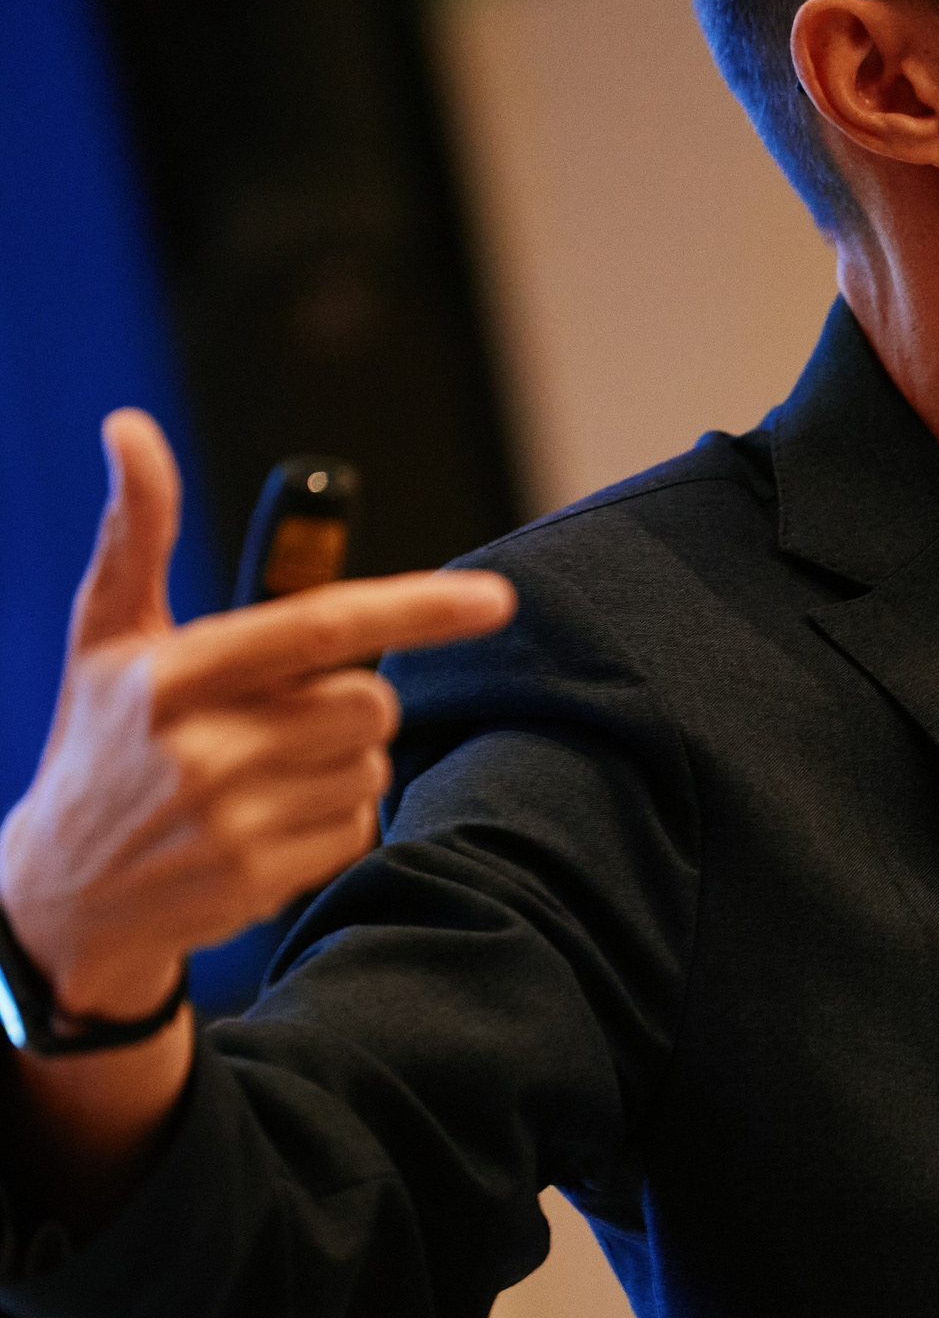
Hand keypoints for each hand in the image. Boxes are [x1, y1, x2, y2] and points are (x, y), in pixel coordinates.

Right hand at [0, 409, 515, 1026]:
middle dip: (350, 699)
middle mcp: (204, 748)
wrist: (63, 890)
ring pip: (370, 765)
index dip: (418, 608)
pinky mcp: (257, 881)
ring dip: (340, 761)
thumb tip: (129, 427)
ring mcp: (232, 822)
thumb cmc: (104, 741)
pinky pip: (356, 826)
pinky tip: (268, 823)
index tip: (496, 601)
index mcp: (173, 674)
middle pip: (370, 702)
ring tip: (264, 772)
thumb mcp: (106, 636)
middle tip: (285, 713)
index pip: (319, 627)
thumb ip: (137, 531)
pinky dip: (331, 819)